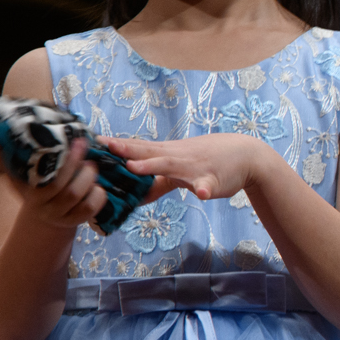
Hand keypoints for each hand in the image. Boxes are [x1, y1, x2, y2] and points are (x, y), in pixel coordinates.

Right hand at [0, 137, 109, 233]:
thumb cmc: (34, 190)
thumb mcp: (19, 179)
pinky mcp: (77, 221)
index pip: (51, 180)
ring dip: (90, 182)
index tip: (79, 142)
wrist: (43, 217)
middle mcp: (46, 207)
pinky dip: (98, 196)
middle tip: (89, 159)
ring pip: (82, 200)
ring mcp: (62, 216)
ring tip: (91, 169)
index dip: (68, 161)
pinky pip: (91, 209)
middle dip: (84, 172)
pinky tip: (97, 186)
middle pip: (69, 191)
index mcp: (32, 194)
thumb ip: (5, 162)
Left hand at [106, 132, 270, 202]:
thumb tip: (136, 197)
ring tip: (135, 167)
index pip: (137, 148)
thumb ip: (158, 183)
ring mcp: (195, 168)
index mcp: (167, 154)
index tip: (93, 142)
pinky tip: (200, 193)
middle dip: (126, 149)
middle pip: (148, 151)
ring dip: (153, 166)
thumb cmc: (210, 161)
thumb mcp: (181, 171)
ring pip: (171, 166)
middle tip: (105, 145)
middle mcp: (177, 157)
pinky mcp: (214, 179)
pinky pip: (208, 185)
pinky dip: (204, 188)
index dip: (116, 145)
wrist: (247, 155)